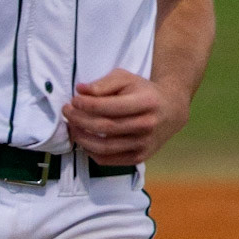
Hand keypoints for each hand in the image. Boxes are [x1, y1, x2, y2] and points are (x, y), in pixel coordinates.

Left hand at [62, 67, 189, 166]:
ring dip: (82, 138)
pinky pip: (108, 160)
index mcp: (146, 102)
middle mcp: (146, 125)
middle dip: (79, 120)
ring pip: (104, 147)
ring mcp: (144, 144)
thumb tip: (81, 90)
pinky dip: (91, 152)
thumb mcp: (126, 79)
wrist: (171, 111)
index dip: (86, 105)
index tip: (74, 100)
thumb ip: (103, 83)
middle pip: (105, 127)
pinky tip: (84, 141)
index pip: (109, 107)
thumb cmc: (144, 92)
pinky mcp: (139, 157)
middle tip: (67, 112)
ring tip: (72, 127)